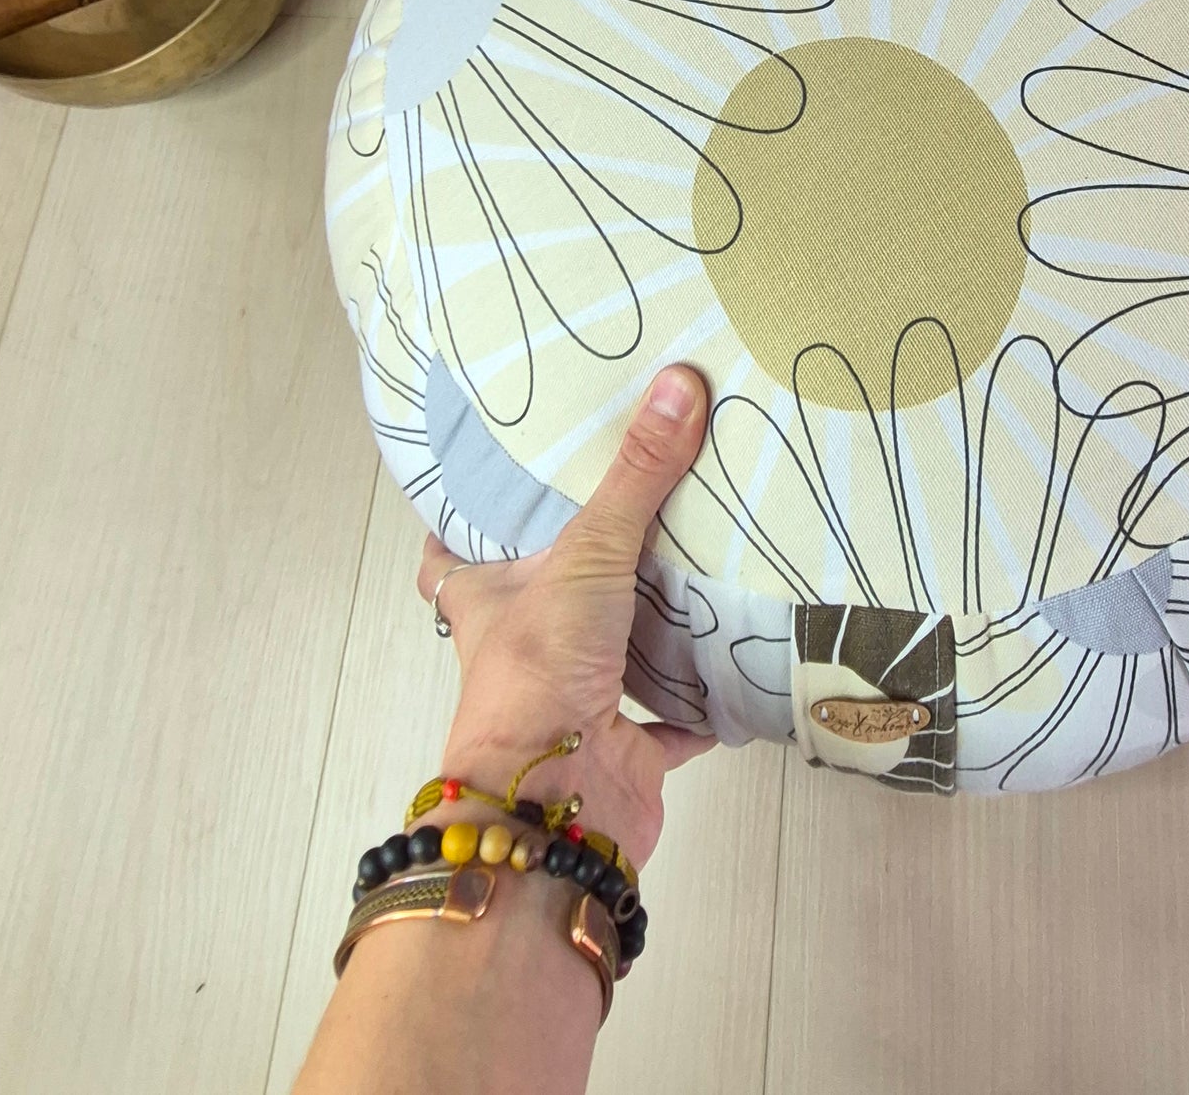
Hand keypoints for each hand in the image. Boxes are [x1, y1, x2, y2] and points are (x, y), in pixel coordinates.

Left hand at [416, 365, 717, 867]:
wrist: (556, 806)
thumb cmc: (536, 677)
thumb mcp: (585, 554)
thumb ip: (636, 476)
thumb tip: (681, 382)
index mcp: (487, 601)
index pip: (450, 556)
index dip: (458, 525)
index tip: (485, 483)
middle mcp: (524, 649)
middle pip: (538, 599)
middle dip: (572, 566)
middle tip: (617, 508)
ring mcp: (574, 701)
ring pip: (608, 654)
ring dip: (644, 626)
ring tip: (693, 565)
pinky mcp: (627, 746)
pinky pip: (673, 719)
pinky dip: (704, 701)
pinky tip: (738, 664)